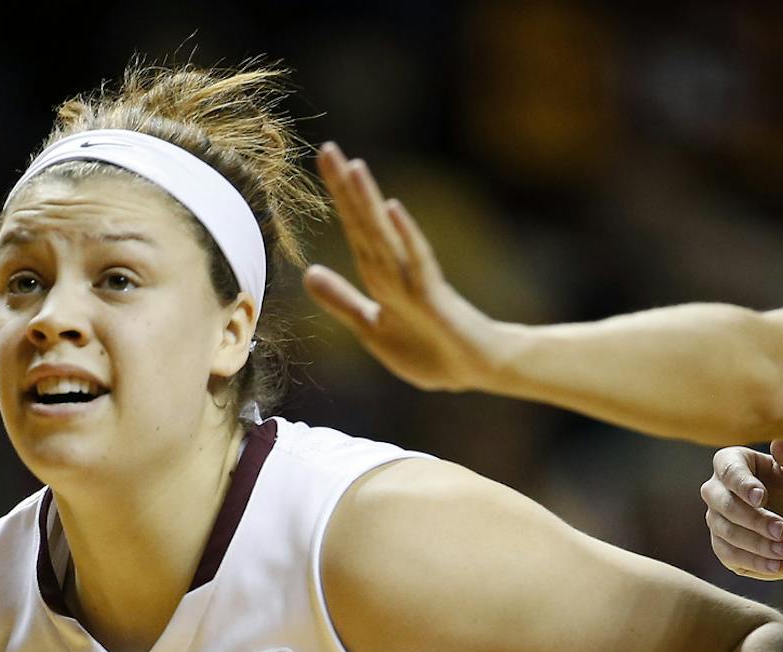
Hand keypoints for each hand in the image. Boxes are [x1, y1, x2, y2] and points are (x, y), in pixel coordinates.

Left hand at [304, 143, 506, 392]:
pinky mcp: (435, 299)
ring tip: (354, 168)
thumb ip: (342, 301)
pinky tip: (393, 210)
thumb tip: (308, 273)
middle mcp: (397, 271)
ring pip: (387, 238)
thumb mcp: (372, 328)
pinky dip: (406, 237)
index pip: (356, 230)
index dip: (338, 197)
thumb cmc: (428, 350)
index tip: (322, 159)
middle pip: (366, 225)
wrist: (474, 371)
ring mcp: (416, 282)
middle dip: (346, 190)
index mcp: (382, 276)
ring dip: (370, 204)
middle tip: (327, 150)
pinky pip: (419, 264)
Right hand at [702, 441, 782, 579]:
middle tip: (782, 529)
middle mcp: (716, 490)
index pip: (729, 471)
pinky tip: (777, 564)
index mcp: (732, 463)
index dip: (743, 484)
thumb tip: (777, 444)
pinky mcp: (723, 546)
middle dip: (753, 519)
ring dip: (756, 544)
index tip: (762, 497)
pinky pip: (730, 556)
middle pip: (724, 504)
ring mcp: (716, 519)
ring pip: (726, 532)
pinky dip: (754, 562)